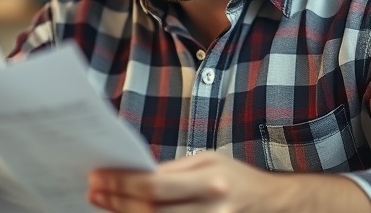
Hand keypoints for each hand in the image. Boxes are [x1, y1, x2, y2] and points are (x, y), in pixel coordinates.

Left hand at [87, 151, 370, 212]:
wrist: (277, 206)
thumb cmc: (238, 179)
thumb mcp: (210, 162)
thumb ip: (173, 171)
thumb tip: (133, 174)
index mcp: (211, 182)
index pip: (154, 187)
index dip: (121, 184)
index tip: (98, 177)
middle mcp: (212, 210)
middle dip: (117, 202)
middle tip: (94, 192)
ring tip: (105, 205)